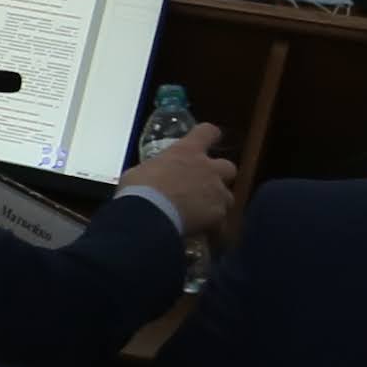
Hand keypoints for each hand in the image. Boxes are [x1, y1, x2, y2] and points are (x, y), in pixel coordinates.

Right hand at [124, 124, 239, 240]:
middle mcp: (207, 168)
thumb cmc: (139, 188)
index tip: (206, 140)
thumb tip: (150, 180)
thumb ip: (155, 172)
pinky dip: (213, 228)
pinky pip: (221, 223)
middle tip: (204, 187)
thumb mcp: (140, 172)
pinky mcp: (218, 214)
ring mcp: (216, 191)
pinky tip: (201, 234)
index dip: (208, 136)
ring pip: (228, 197)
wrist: (149, 214)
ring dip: (217, 204)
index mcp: (187, 151)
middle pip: (228, 167)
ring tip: (202, 216)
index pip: (207, 132)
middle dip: (220, 177)